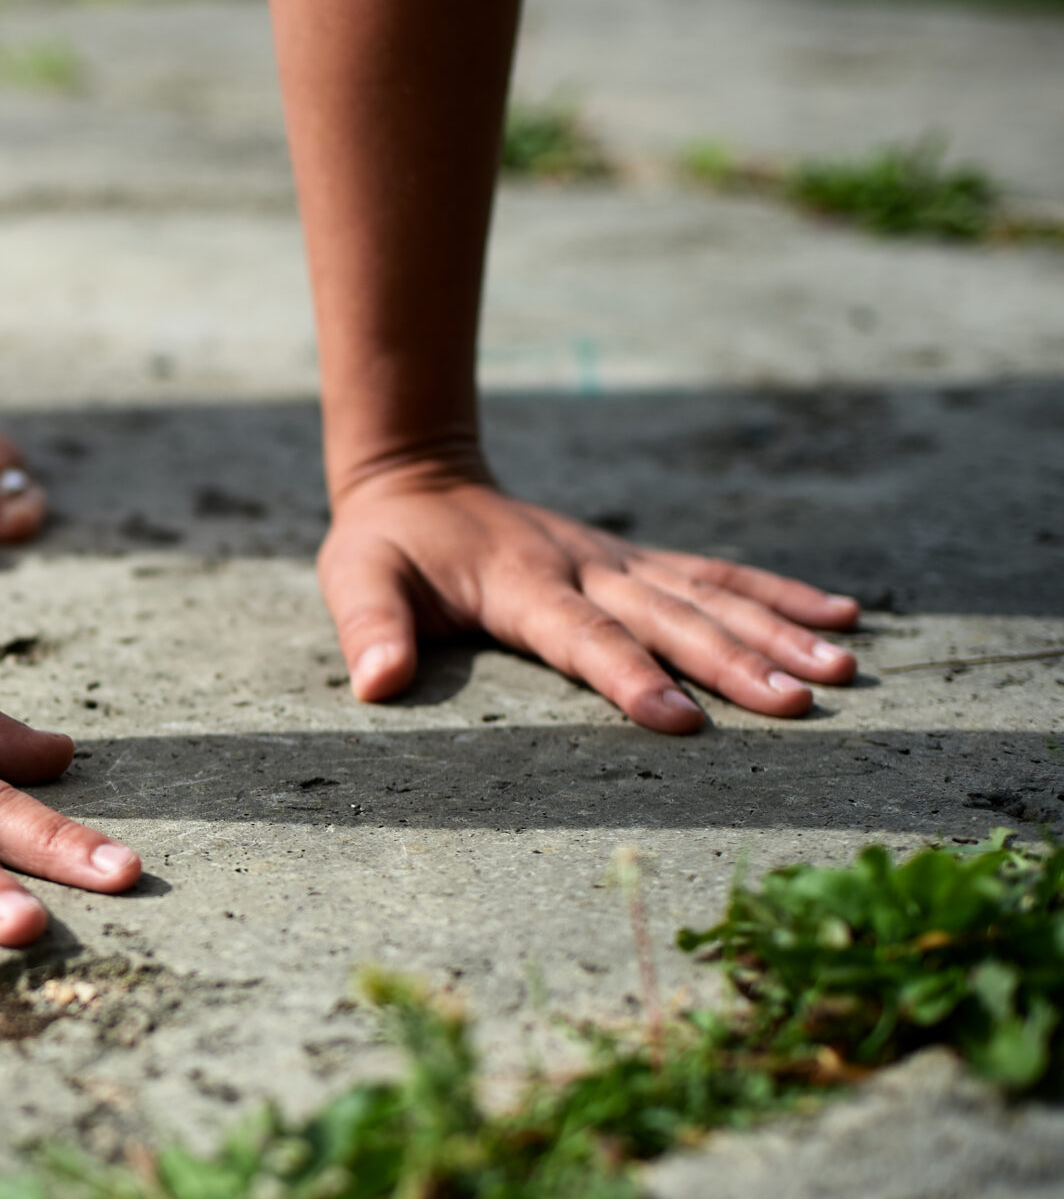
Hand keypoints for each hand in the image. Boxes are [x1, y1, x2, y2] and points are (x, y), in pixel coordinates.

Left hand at [318, 476, 859, 732]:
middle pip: (668, 618)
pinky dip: (776, 594)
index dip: (629, 676)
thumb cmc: (383, 545)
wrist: (416, 478)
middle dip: (736, 661)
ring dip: (776, 630)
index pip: (582, 637)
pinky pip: (714, 575)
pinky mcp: (633, 561)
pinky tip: (841, 614)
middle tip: (803, 700)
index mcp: (519, 584)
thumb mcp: (355, 579)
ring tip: (843, 666)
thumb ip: (370, 631)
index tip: (681, 720)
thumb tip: (377, 686)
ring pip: (708, 595)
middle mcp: (582, 568)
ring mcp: (616, 561)